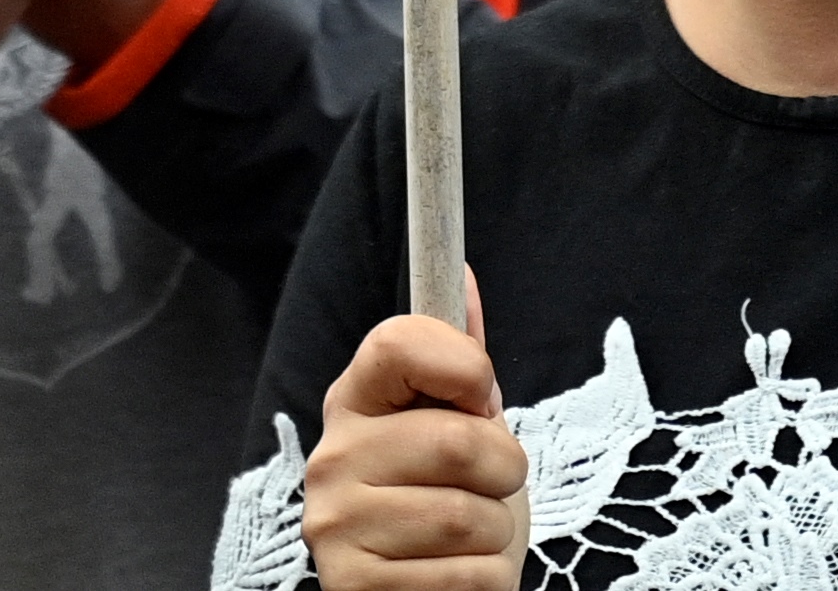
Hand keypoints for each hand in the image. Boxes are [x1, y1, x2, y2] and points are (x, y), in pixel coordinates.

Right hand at [306, 307, 521, 590]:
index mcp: (355, 402)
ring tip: (471, 535)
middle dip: (505, 469)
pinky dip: (488, 581)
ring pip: (469, 517)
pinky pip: (469, 577)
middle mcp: (331, 458)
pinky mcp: (354, 588)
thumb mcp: (459, 426)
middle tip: (490, 484)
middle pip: (460, 441)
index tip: (481, 394)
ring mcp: (335, 526)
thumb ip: (459, 364)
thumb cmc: (448, 497)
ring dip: (498, 533)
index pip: (396, 342)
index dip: (460, 361)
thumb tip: (461, 277)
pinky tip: (456, 575)